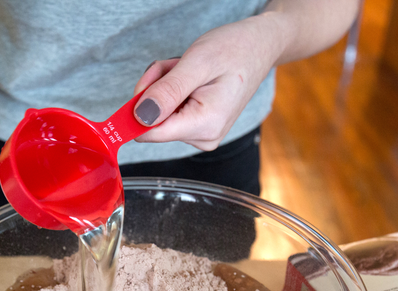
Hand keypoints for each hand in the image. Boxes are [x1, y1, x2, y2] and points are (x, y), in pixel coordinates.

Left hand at [132, 13, 286, 150]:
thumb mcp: (197, 63)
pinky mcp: (197, 128)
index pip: (151, 133)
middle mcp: (204, 137)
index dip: (138, 107)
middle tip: (176, 68)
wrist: (259, 47)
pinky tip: (190, 78)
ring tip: (187, 70)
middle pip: (152, 121)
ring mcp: (201, 135)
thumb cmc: (235, 49)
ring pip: (158, 114)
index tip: (149, 83)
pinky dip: (171, 90)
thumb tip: (140, 117)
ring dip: (164, 87)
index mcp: (205, 124)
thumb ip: (167, 91)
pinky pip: (168, 112)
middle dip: (156, 90)